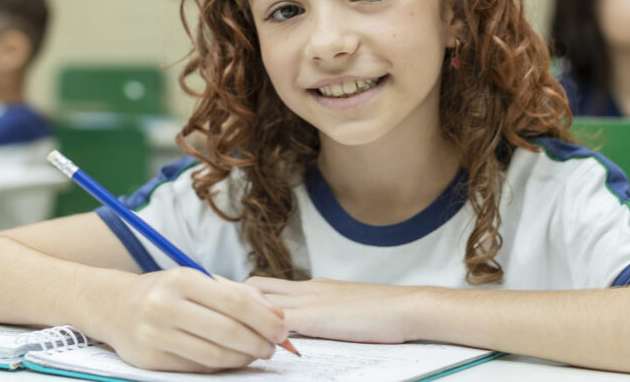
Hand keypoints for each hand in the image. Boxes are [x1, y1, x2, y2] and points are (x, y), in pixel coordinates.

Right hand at [101, 268, 287, 372]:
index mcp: (181, 280)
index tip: (282, 328)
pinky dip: (222, 365)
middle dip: (259, 341)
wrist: (113, 306)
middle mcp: (165, 306)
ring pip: (214, 354)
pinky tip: (233, 359)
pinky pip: (197, 367)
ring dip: (244, 357)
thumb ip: (236, 292)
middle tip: (275, 346)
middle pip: (227, 331)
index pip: (234, 301)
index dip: (264, 318)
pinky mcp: (150, 360)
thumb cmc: (164, 291)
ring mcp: (156, 335)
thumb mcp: (195, 280)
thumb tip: (275, 312)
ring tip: (258, 353)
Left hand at [247, 276, 415, 343]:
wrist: (405, 307)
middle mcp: (305, 288)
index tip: (232, 305)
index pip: (268, 283)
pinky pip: (274, 321)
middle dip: (235, 299)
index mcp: (313, 285)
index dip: (246, 294)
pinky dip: (262, 331)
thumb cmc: (384, 312)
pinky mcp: (312, 317)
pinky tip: (258, 346)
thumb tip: (308, 328)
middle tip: (224, 318)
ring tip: (233, 332)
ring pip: (257, 297)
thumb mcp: (346, 306)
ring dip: (244, 313)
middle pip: (254, 284)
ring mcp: (307, 300)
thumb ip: (325, 313)